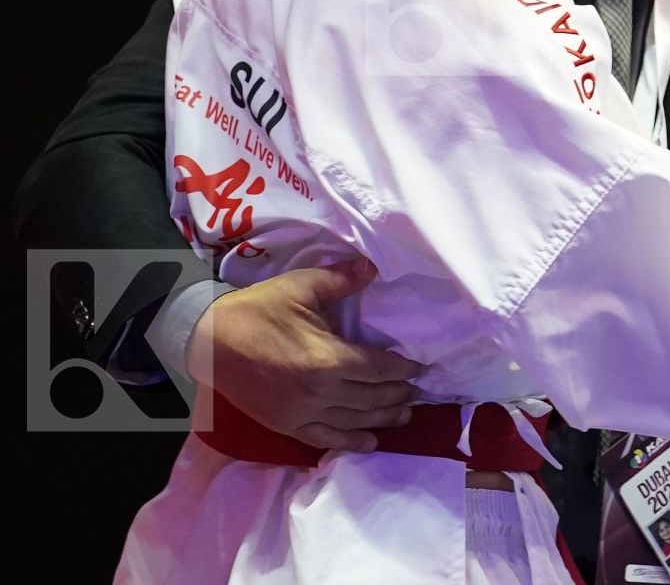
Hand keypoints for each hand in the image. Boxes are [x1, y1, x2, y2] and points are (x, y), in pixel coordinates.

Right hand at [187, 257, 424, 451]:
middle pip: (371, 398)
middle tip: (417, 391)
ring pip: (353, 421)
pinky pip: (325, 438)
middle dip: (397, 395)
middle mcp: (319, 392)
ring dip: (382, 419)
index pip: (378, 369)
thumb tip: (373, 267)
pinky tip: (368, 442)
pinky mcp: (285, 425)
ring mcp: (302, 413)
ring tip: (404, 415)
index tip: (419, 368)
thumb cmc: (258, 310)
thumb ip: (341, 279)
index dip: (402, 369)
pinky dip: (350, 442)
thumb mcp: (301, 286)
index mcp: (327, 359)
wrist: (209, 340)